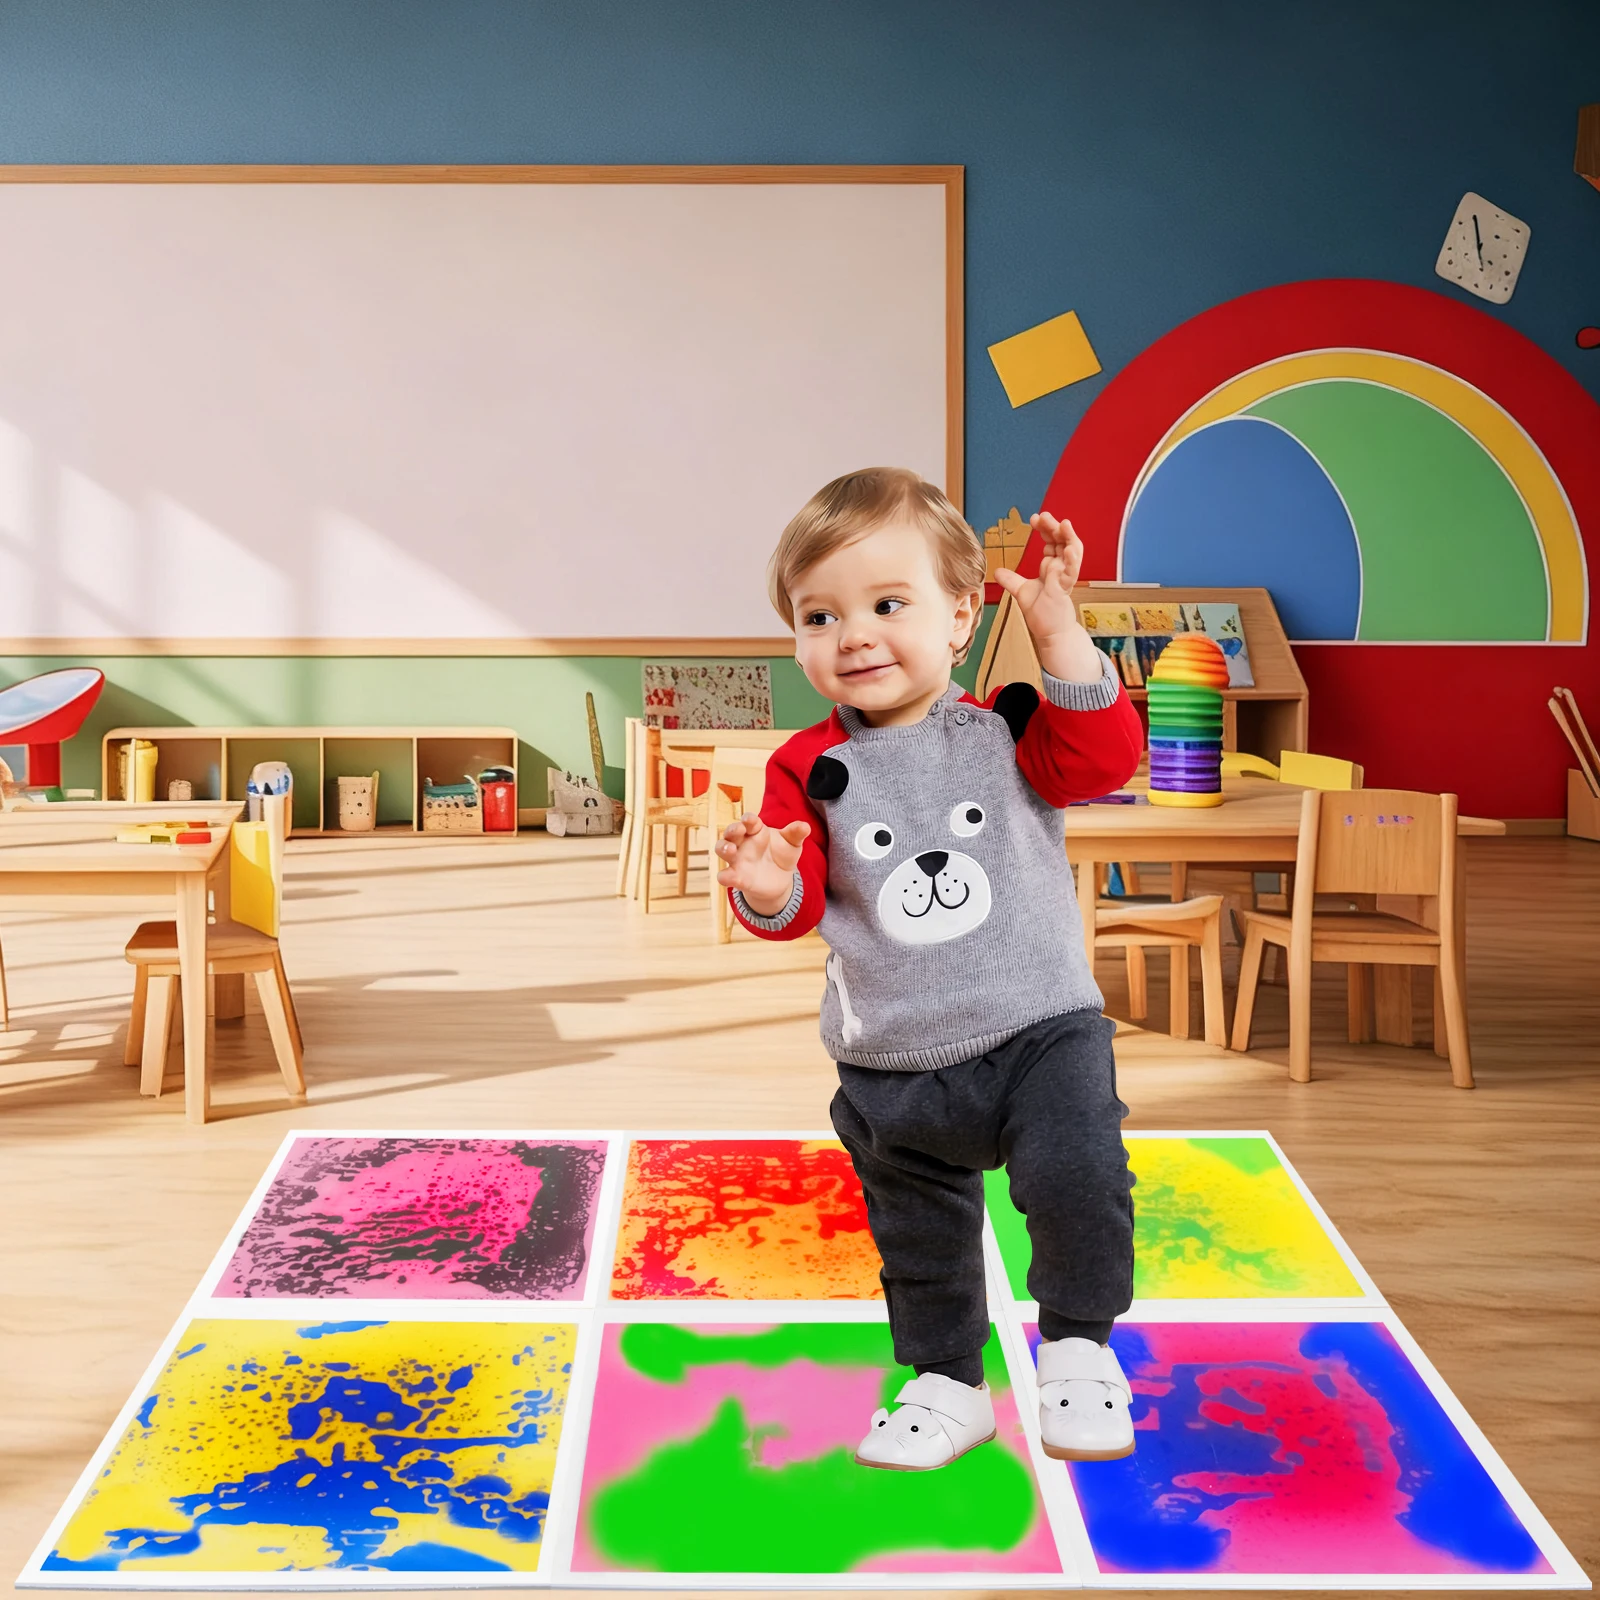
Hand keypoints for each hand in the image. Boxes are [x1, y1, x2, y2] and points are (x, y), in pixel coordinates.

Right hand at [715, 813, 809, 916]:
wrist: (780, 879)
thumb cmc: (783, 854)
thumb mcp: (792, 844)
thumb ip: (796, 834)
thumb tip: (806, 826)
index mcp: (756, 830)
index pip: (749, 821)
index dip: (748, 819)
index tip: (750, 820)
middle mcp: (743, 842)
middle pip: (731, 832)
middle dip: (732, 829)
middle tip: (738, 830)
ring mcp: (738, 860)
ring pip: (722, 849)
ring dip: (723, 848)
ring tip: (731, 850)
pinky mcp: (737, 877)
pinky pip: (725, 875)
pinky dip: (725, 876)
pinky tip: (729, 877)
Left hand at [996, 512, 1102, 681]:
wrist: (1050, 632)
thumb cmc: (1041, 613)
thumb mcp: (1021, 592)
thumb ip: (1011, 580)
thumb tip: (996, 571)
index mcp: (1051, 566)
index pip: (1051, 541)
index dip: (1045, 529)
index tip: (1035, 519)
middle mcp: (1060, 568)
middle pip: (1062, 541)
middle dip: (1054, 527)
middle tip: (1044, 516)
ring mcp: (1065, 577)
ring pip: (1073, 552)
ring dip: (1069, 537)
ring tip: (1063, 523)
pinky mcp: (1066, 588)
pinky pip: (1072, 571)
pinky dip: (1073, 559)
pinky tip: (1069, 548)